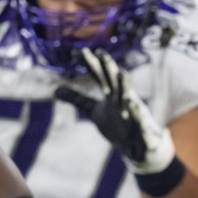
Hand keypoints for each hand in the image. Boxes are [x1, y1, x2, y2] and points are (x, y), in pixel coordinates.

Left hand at [54, 49, 175, 173]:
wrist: (142, 146)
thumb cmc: (119, 124)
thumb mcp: (96, 111)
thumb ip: (78, 99)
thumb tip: (55, 91)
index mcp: (112, 95)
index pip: (100, 77)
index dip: (90, 65)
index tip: (79, 52)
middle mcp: (123, 100)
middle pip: (115, 82)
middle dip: (109, 68)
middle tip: (102, 54)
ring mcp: (134, 113)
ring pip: (129, 97)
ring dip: (126, 85)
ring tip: (121, 73)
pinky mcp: (142, 128)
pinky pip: (139, 120)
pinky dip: (136, 112)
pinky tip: (131, 104)